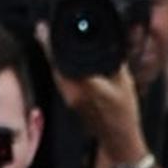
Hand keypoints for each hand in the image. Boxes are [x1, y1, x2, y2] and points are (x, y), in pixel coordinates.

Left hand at [35, 23, 147, 162]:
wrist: (118, 139)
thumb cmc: (124, 113)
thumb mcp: (125, 83)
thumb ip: (115, 62)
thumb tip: (110, 43)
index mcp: (85, 85)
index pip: (62, 59)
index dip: (50, 43)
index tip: (42, 28)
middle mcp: (71, 91)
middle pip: (54, 64)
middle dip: (48, 46)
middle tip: (43, 29)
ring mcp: (68, 97)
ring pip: (55, 71)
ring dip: (52, 56)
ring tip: (48, 40)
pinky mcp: (69, 101)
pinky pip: (60, 79)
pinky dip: (59, 67)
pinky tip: (61, 59)